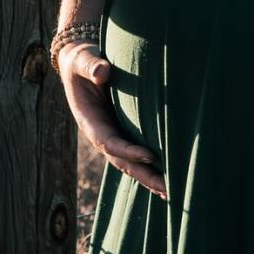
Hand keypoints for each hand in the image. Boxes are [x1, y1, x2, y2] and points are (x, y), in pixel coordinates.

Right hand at [58, 39, 166, 199]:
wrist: (81, 63)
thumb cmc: (83, 61)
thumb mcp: (84, 60)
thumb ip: (91, 65)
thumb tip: (102, 73)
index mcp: (89, 120)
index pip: (109, 141)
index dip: (128, 150)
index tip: (150, 155)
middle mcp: (100, 133)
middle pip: (122, 161)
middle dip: (144, 175)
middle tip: (168, 188)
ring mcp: (112, 134)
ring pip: (130, 163)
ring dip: (149, 178)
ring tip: (172, 193)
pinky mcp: (122, 131)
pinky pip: (135, 154)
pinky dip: (149, 167)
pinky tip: (167, 179)